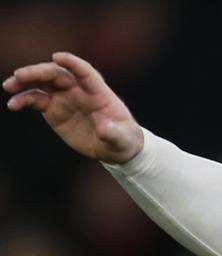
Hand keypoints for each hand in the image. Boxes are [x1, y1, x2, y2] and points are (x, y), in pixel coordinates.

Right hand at [4, 52, 143, 163]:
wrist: (114, 147)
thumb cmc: (123, 138)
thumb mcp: (122, 139)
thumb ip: (113, 133)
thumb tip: (103, 129)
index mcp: (98, 92)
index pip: (85, 72)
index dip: (72, 63)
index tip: (57, 56)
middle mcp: (78, 90)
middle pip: (56, 74)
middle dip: (38, 72)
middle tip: (20, 75)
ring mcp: (64, 98)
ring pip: (41, 83)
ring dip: (24, 81)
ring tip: (9, 86)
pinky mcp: (53, 109)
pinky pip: (35, 99)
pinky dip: (23, 100)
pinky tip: (13, 104)